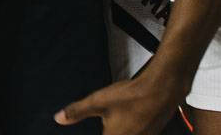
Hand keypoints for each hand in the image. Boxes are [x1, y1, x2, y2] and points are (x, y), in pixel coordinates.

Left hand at [55, 72, 183, 133]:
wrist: (161, 90)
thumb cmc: (131, 96)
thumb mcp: (98, 102)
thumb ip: (77, 111)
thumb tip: (59, 119)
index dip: (102, 131)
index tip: (103, 125)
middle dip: (108, 129)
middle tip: (109, 118)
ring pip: (124, 134)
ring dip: (118, 129)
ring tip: (120, 115)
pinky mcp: (152, 134)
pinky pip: (136, 134)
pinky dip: (129, 129)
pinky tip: (128, 117)